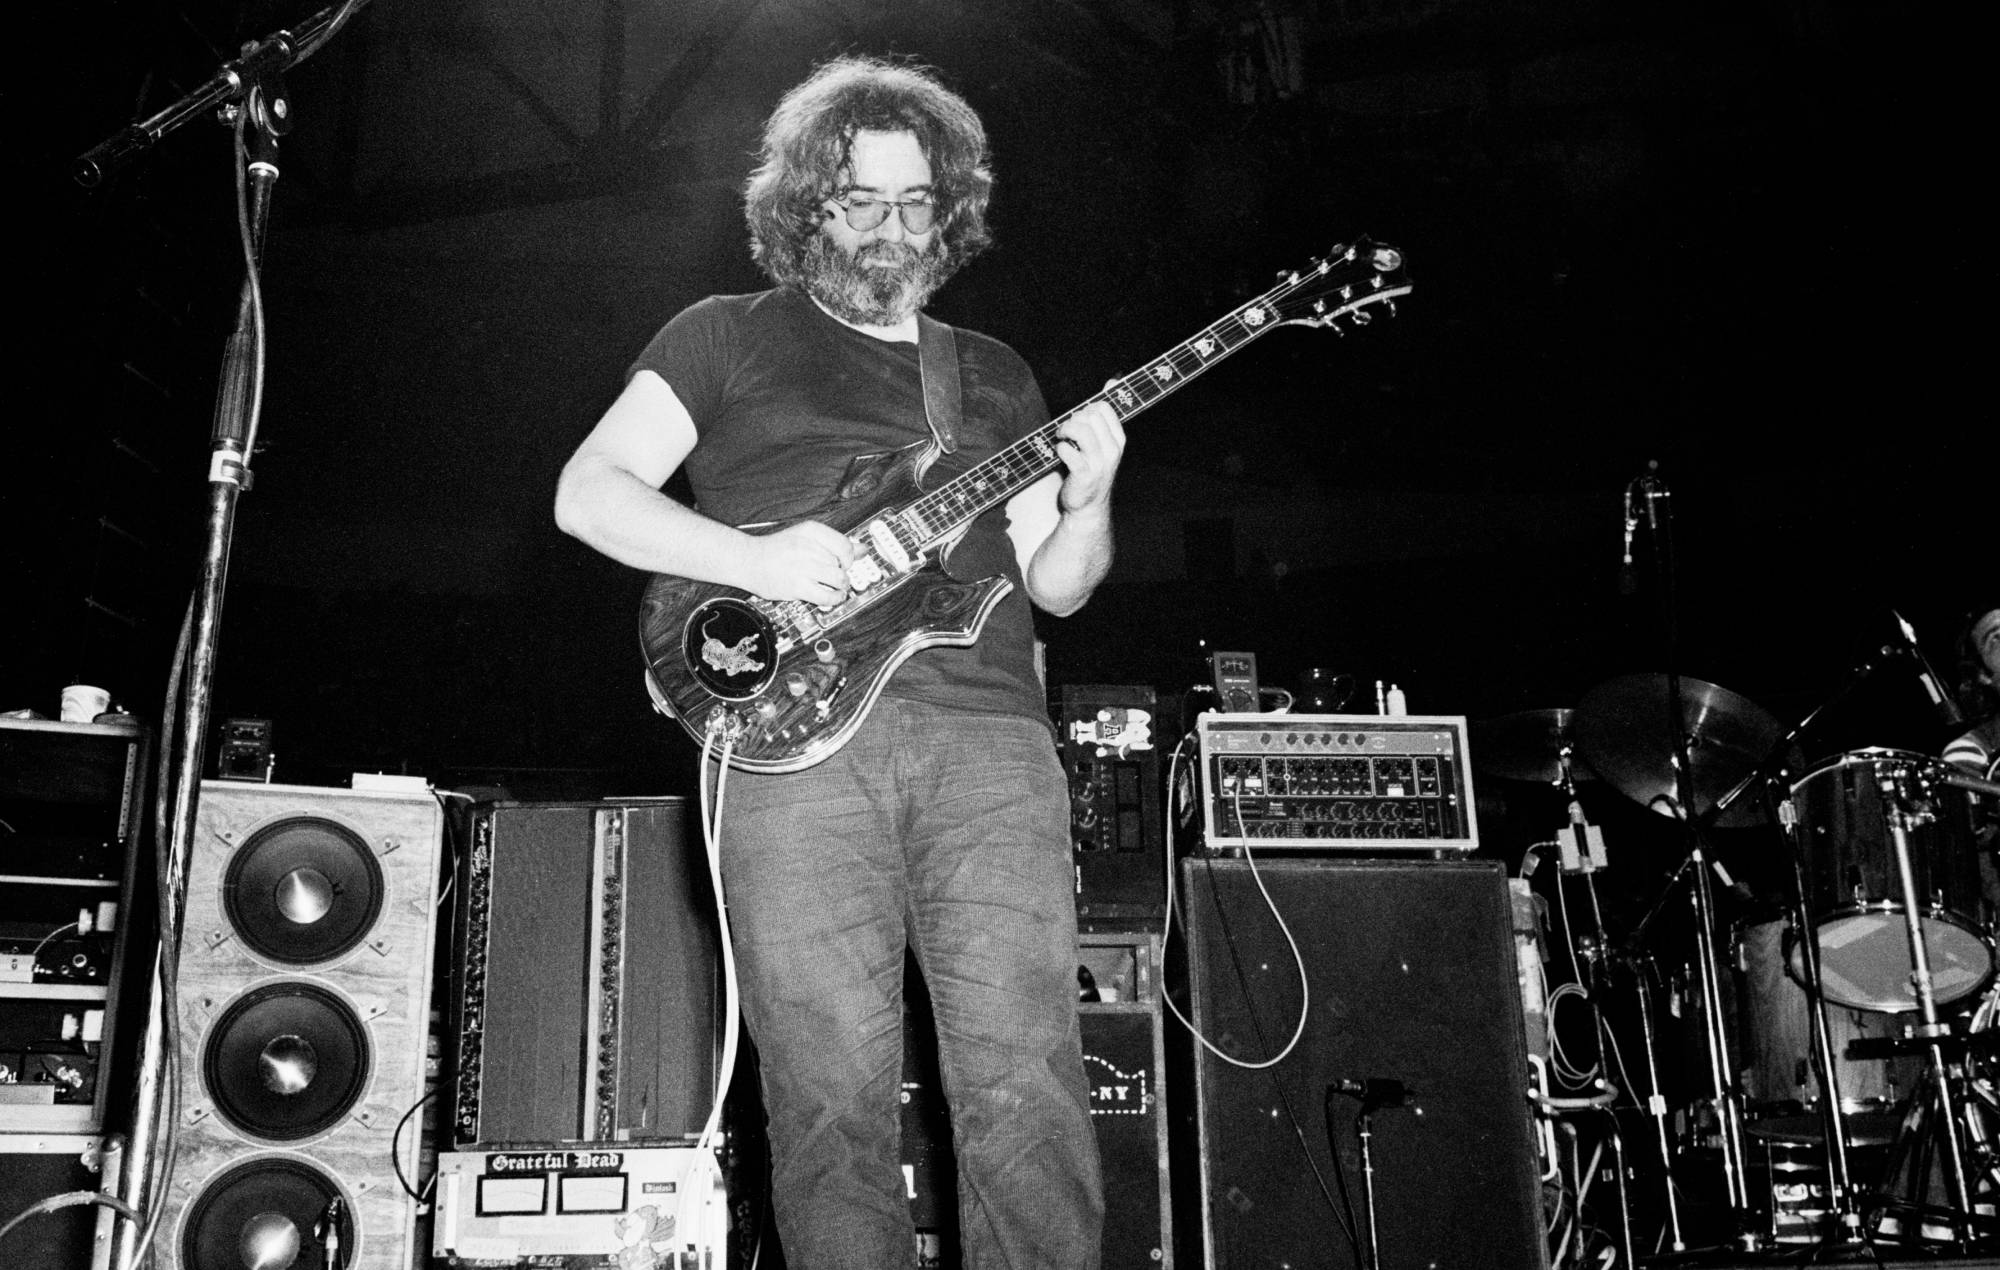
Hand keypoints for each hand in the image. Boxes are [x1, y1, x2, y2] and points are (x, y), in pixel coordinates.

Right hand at [748, 521, 855, 607]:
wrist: (748, 560)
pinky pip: (827, 596)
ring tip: (837, 587)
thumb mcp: (805, 537)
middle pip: (842, 564)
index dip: (850, 557)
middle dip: (843, 573)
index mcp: (811, 531)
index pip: (845, 545)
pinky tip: (832, 597)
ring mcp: (802, 567)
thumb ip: (834, 543)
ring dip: (842, 586)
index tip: (845, 562)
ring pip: (838, 579)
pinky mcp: (797, 586)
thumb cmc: (776, 549)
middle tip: (837, 576)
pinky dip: (834, 599)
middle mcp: (807, 547)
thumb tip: (862, 549)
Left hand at [1054, 392, 1126, 515]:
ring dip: (1064, 431)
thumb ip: (1105, 413)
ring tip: (1061, 438)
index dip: (1085, 409)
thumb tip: (1112, 381)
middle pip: (1089, 415)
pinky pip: (1067, 450)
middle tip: (1066, 432)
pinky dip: (1059, 448)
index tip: (1079, 421)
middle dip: (1072, 419)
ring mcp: (1099, 462)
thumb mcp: (1102, 441)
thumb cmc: (1091, 468)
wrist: (1088, 505)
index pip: (1103, 407)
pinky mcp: (1084, 474)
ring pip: (1079, 429)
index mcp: (1118, 439)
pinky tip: (1060, 454)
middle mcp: (1113, 450)